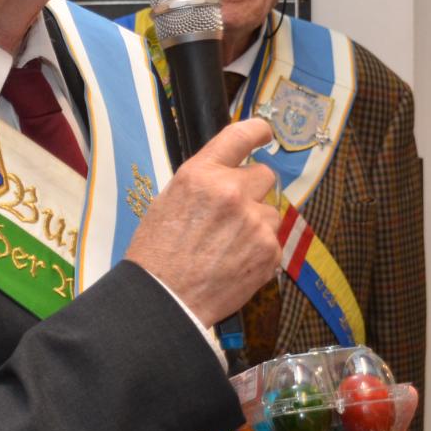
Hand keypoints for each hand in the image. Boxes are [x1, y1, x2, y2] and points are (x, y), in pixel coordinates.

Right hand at [125, 118, 281, 328]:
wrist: (165, 300)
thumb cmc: (157, 254)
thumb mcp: (168, 202)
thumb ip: (203, 183)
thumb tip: (226, 175)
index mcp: (201, 174)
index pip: (240, 135)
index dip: (257, 130)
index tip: (264, 132)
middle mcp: (232, 192)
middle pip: (265, 174)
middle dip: (253, 189)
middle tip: (234, 211)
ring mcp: (254, 222)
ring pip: (270, 211)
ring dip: (256, 223)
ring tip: (228, 245)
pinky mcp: (269, 251)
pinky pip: (272, 241)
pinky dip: (258, 250)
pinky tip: (234, 262)